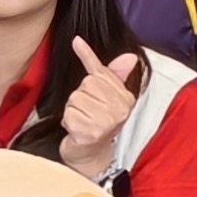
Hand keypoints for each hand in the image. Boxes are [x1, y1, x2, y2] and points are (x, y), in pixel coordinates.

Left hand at [56, 38, 142, 181]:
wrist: (92, 155)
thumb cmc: (98, 123)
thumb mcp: (108, 98)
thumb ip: (115, 76)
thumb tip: (129, 57)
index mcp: (125, 98)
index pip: (100, 73)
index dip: (86, 56)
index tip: (76, 41)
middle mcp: (119, 109)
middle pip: (85, 85)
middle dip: (80, 97)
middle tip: (87, 112)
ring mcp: (105, 122)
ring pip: (75, 99)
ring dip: (72, 110)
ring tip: (83, 121)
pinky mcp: (89, 133)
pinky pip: (68, 114)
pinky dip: (68, 122)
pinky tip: (77, 131)